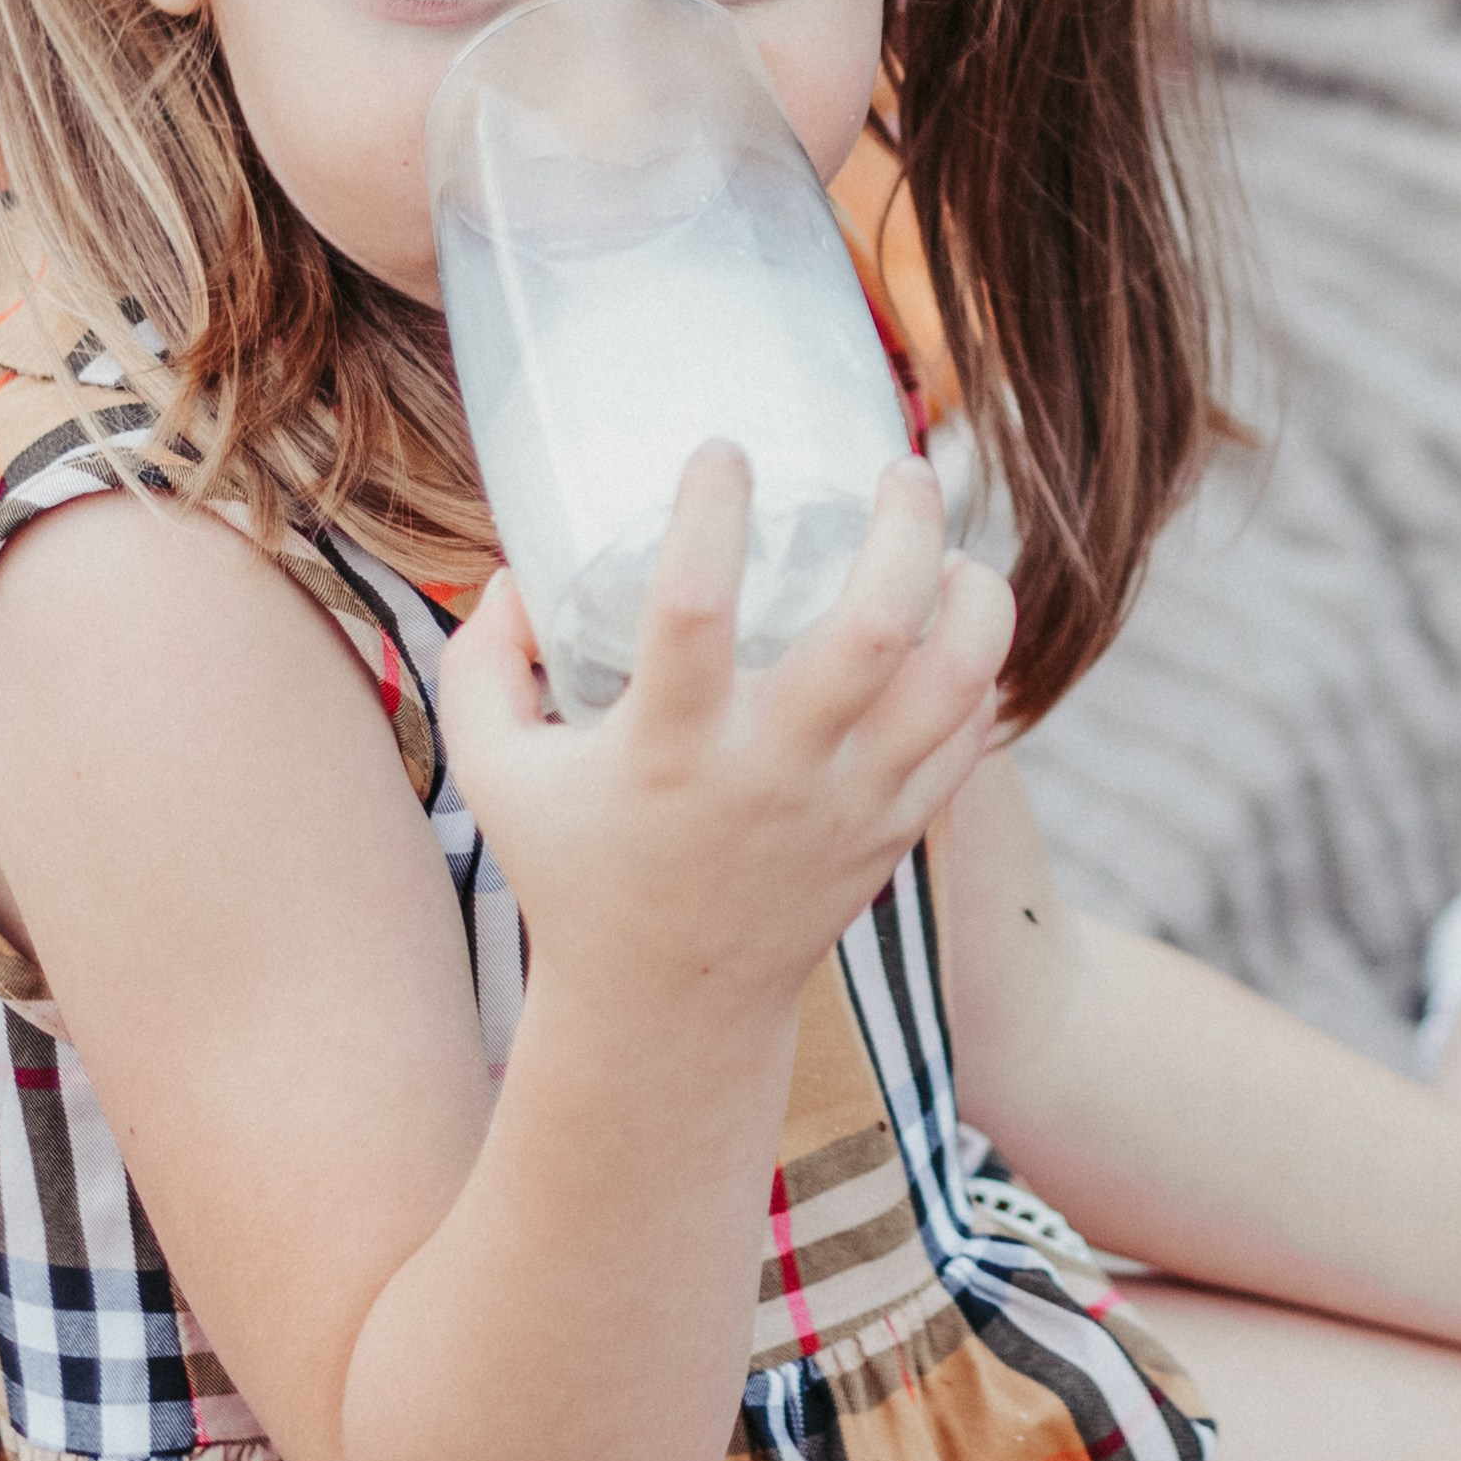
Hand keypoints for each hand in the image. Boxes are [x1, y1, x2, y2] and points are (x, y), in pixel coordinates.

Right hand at [439, 445, 1014, 1032]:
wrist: (669, 1010)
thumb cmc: (575, 872)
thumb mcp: (496, 773)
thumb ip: (483, 665)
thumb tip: (512, 566)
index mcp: (667, 751)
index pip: (695, 606)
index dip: (714, 509)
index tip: (723, 449)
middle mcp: (771, 776)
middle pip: (871, 631)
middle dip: (903, 528)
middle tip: (897, 467)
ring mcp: (847, 808)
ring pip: (954, 682)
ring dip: (971, 595)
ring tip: (951, 546)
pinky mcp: (893, 833)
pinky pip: (970, 736)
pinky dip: (977, 668)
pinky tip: (954, 623)